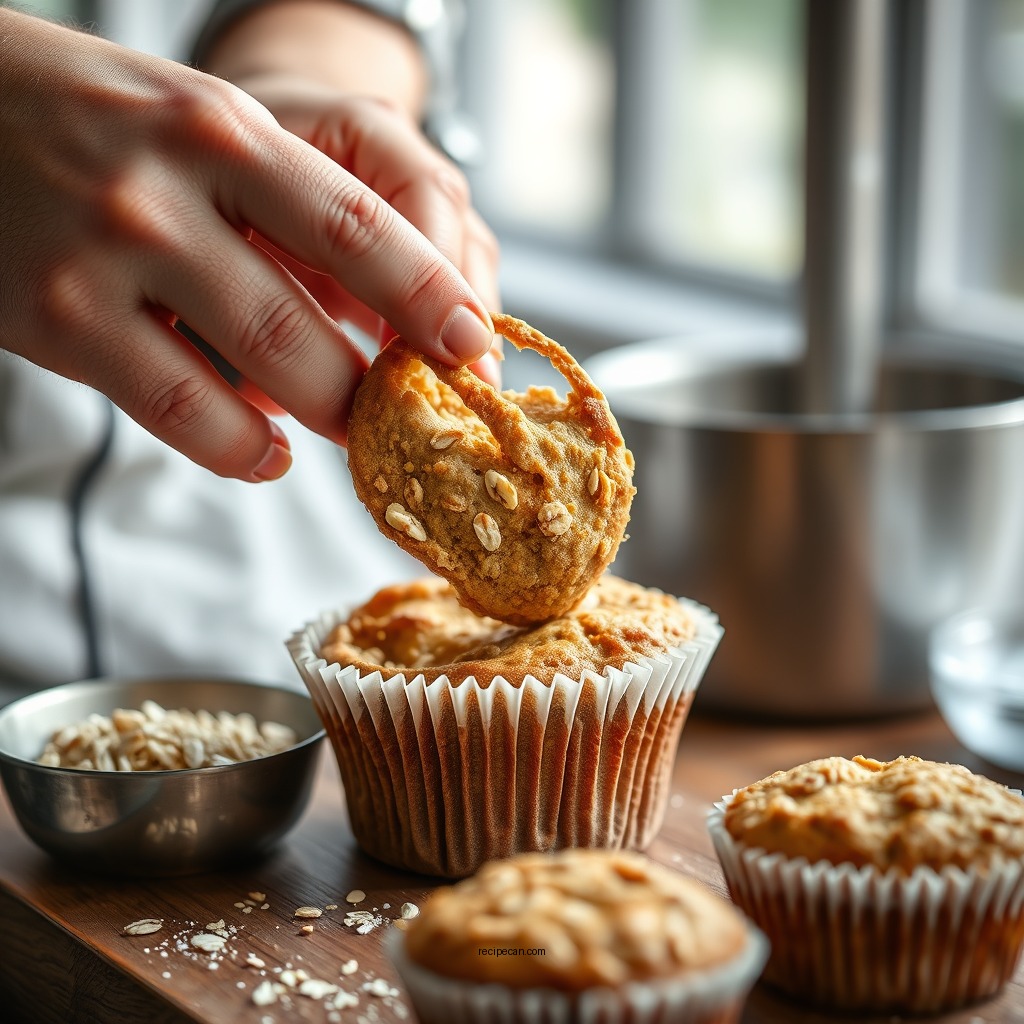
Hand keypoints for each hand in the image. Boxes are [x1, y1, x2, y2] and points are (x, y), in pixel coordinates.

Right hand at [0, 10, 494, 480]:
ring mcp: (106, 259)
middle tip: (411, 413)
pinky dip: (238, 446)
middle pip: (310, 323)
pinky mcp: (59, 323)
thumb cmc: (105, 120)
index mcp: (226, 132)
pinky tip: (264, 452)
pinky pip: (179, 410)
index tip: (472, 347)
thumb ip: (293, 201)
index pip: (359, 229)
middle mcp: (168, 190)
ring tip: (348, 432)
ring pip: (253, 374)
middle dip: (375, 387)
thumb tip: (383, 305)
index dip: (428, 298)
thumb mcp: (207, 123)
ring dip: (319, 419)